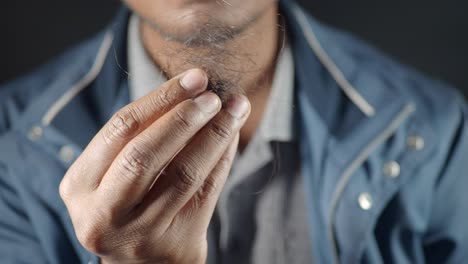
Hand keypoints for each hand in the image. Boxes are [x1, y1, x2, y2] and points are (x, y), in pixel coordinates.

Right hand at [59, 69, 250, 263]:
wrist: (141, 262)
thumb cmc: (128, 205)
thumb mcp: (115, 173)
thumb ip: (142, 136)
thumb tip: (193, 89)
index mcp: (79, 186)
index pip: (120, 129)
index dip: (160, 99)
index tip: (193, 78)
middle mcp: (102, 213)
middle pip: (144, 153)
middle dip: (184, 117)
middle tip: (213, 95)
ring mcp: (139, 233)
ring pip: (183, 172)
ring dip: (214, 133)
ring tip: (234, 108)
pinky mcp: (176, 243)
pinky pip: (206, 190)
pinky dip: (222, 157)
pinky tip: (232, 135)